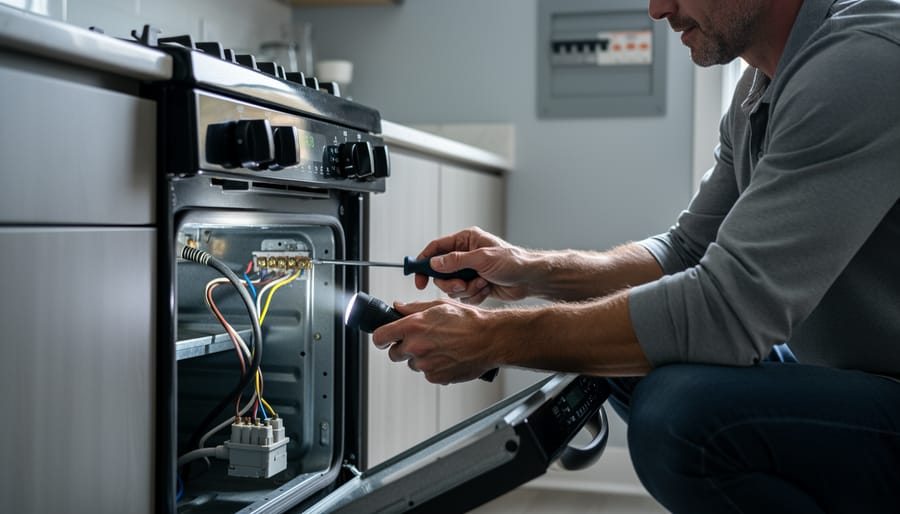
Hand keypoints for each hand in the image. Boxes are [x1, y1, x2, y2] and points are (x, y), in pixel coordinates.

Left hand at [371, 299, 497, 383]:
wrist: (490, 339)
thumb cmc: (469, 321)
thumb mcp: (438, 305)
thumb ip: (413, 308)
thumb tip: (398, 306)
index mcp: (413, 326)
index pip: (380, 337)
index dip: (381, 338)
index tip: (384, 339)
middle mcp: (416, 346)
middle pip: (394, 354)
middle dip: (402, 348)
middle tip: (420, 341)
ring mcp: (425, 364)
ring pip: (412, 364)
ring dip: (420, 358)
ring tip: (441, 347)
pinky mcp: (436, 377)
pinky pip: (427, 374)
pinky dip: (434, 367)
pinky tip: (448, 356)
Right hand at [415, 226, 532, 304]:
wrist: (530, 279)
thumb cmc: (512, 261)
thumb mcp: (482, 259)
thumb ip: (456, 261)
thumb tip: (434, 263)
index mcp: (465, 240)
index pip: (436, 249)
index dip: (424, 262)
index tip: (418, 278)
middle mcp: (465, 255)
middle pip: (441, 273)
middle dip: (450, 283)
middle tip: (462, 285)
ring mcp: (470, 271)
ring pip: (452, 286)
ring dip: (466, 289)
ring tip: (482, 284)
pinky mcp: (475, 285)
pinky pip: (464, 295)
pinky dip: (474, 295)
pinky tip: (487, 289)